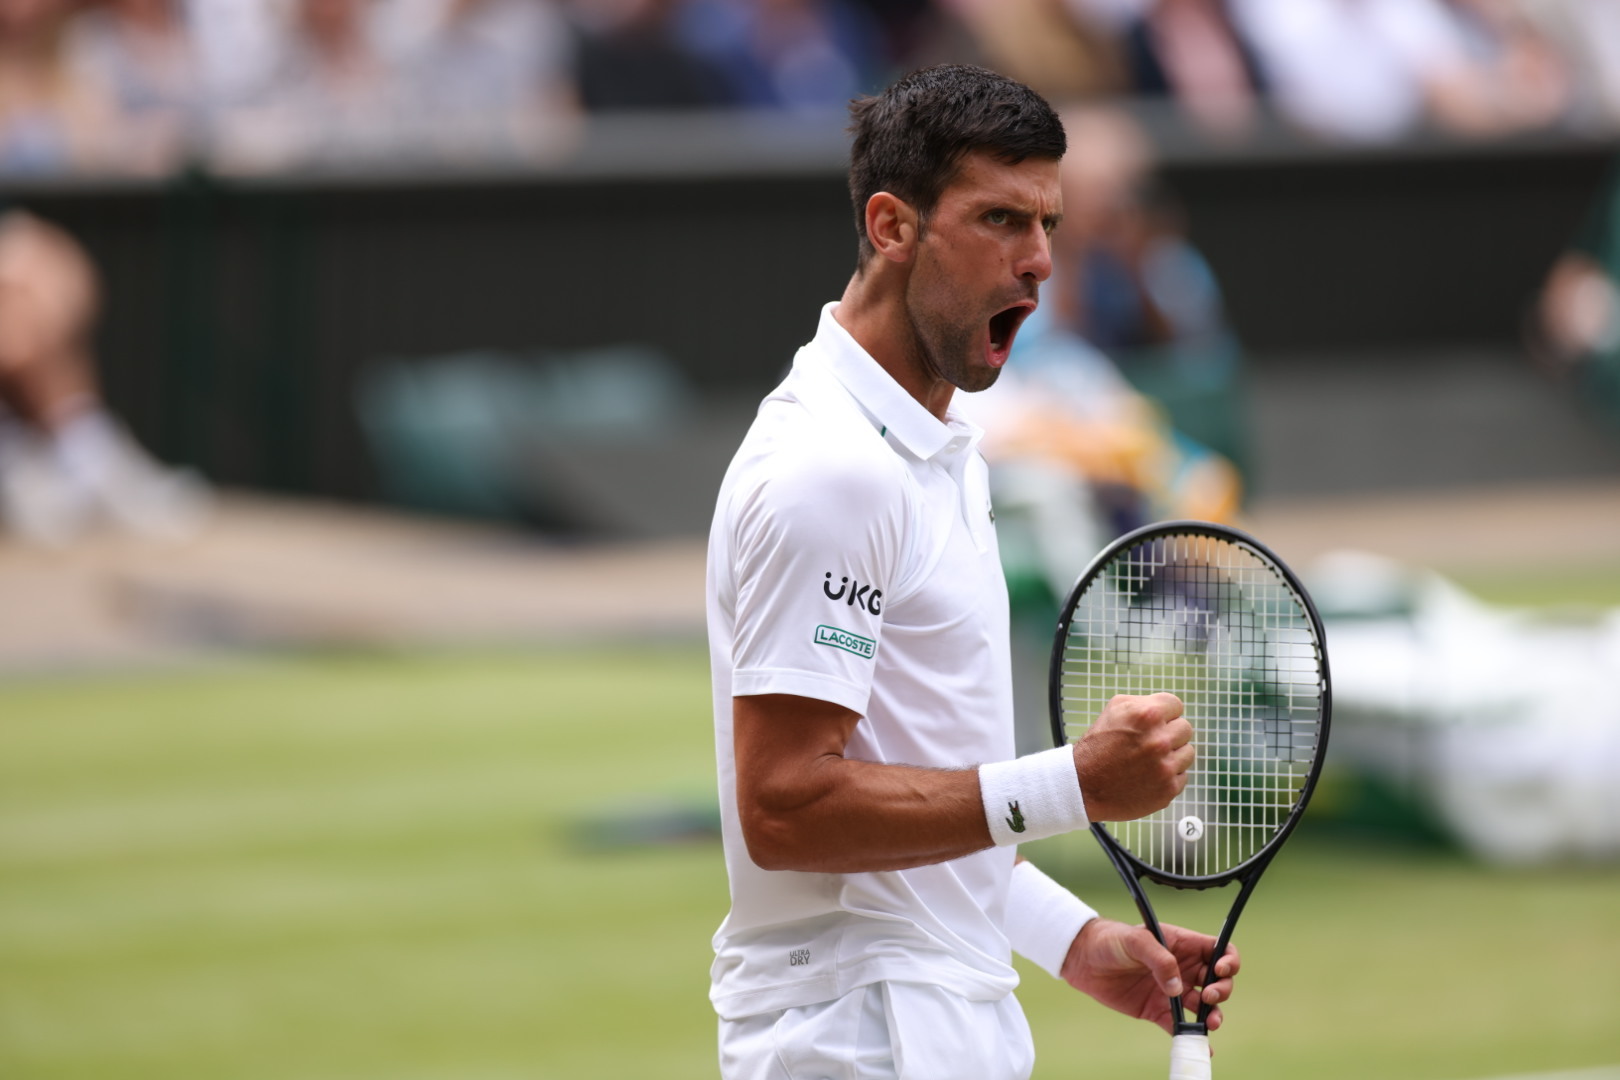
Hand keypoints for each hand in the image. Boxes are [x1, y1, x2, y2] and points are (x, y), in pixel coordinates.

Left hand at [1058, 918, 1239, 1034]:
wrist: (1082, 959)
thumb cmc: (1111, 940)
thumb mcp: (1136, 940)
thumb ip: (1160, 959)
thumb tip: (1178, 987)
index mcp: (1182, 945)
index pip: (1218, 950)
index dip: (1228, 960)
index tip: (1221, 970)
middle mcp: (1182, 968)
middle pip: (1217, 981)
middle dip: (1222, 990)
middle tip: (1208, 996)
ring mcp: (1171, 991)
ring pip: (1204, 1006)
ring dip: (1212, 1015)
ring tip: (1209, 1023)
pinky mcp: (1157, 1010)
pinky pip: (1179, 1025)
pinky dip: (1190, 1036)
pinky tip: (1198, 1045)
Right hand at [1074, 693, 1193, 820]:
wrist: (1083, 785)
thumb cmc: (1097, 746)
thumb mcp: (1114, 710)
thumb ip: (1144, 703)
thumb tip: (1167, 707)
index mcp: (1147, 715)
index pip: (1176, 705)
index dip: (1165, 713)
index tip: (1156, 722)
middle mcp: (1159, 740)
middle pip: (1185, 728)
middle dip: (1169, 733)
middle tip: (1150, 742)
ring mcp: (1166, 766)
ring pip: (1187, 752)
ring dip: (1172, 755)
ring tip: (1149, 760)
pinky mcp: (1168, 788)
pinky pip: (1181, 776)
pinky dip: (1168, 776)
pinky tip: (1149, 776)